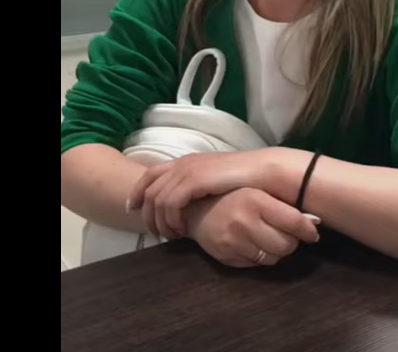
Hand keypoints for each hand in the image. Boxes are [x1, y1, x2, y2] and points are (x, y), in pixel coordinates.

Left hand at [128, 151, 275, 238]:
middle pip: (149, 188)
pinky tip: (182, 230)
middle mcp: (183, 163)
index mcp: (187, 161)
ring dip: (161, 221)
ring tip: (171, 236)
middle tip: (154, 233)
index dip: (138, 191)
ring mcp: (188, 171)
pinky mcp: (194, 181)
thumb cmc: (245, 180)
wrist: (264, 172)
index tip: (133, 208)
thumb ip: (198, 188)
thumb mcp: (215, 182)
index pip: (151, 174)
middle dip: (146, 213)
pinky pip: (170, 203)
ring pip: (158, 199)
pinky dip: (171, 219)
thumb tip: (188, 206)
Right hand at [184, 188, 320, 267]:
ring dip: (275, 250)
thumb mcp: (257, 191)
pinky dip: (260, 257)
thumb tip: (315, 222)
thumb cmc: (232, 196)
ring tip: (267, 237)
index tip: (311, 232)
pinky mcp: (227, 258)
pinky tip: (252, 244)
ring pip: (273, 258)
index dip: (308, 231)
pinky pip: (257, 265)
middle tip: (285, 233)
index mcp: (255, 200)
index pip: (294, 223)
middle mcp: (244, 222)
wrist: (194, 209)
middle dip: (290, 241)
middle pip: (286, 245)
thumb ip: (284, 205)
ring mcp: (234, 243)